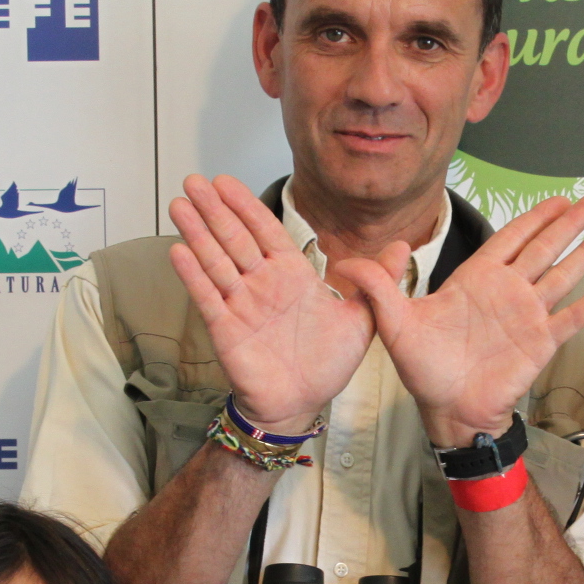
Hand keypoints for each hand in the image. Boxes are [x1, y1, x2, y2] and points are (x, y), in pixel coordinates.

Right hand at [166, 175, 373, 434]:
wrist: (302, 403)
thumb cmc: (327, 364)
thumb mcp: (363, 319)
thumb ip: (377, 281)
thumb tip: (404, 245)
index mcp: (292, 276)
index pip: (266, 231)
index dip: (246, 206)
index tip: (225, 182)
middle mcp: (262, 284)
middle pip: (235, 238)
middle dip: (214, 209)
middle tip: (195, 181)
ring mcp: (241, 304)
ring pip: (216, 260)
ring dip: (197, 232)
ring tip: (179, 204)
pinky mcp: (226, 329)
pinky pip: (207, 297)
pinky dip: (193, 274)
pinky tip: (179, 251)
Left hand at [331, 195, 583, 446]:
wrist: (448, 409)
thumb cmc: (424, 369)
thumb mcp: (394, 325)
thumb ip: (379, 289)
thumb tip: (347, 262)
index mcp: (475, 280)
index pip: (509, 238)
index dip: (533, 217)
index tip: (557, 198)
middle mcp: (507, 292)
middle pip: (544, 248)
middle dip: (569, 223)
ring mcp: (527, 315)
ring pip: (563, 275)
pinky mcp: (540, 342)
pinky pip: (570, 317)